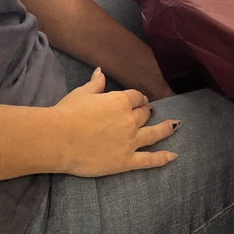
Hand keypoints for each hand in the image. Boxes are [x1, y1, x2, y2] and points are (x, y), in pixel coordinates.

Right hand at [50, 67, 179, 177]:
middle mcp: (129, 120)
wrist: (58, 139)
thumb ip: (96, 83)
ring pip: (153, 133)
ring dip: (166, 128)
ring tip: (175, 126)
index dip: (138, 99)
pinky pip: (149, 160)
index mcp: (120, 101)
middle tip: (147, 113)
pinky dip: (162, 158)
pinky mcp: (126, 161)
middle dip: (146, 112)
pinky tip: (173, 156)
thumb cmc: (68, 113)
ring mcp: (130, 141)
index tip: (139, 101)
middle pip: (144, 114)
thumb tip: (101, 71)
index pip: (136, 97)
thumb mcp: (82, 93)